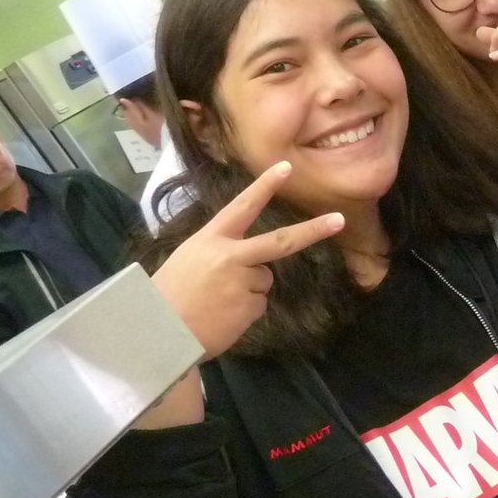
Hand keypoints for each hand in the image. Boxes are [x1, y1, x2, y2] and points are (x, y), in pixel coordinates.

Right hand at [151, 162, 343, 359]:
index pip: (242, 206)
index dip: (264, 186)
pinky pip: (258, 304)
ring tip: (216, 300)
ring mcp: (243, 282)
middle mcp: (231, 256)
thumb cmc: (168, 293)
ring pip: (263, 280)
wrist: (158, 331)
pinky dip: (244, 311)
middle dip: (313, 230)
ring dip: (247, 290)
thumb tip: (250, 261)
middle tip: (339, 220)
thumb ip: (221, 252)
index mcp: (211, 238)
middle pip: (280, 241)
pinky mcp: (250, 307)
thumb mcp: (189, 257)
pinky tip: (221, 316)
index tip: (286, 167)